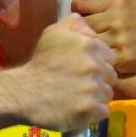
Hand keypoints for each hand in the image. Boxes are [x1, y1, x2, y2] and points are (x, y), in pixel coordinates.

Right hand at [18, 14, 117, 130]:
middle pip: (111, 76)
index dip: (99, 64)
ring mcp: (93, 89)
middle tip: (80, 84)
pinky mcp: (90, 110)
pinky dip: (93, 112)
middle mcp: (95, 66)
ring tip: (78, 97)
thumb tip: (89, 25)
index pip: (110, 58)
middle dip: (99, 80)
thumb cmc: (40, 62)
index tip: (85, 69)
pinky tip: (78, 108)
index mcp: (90, 46)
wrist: (24, 92)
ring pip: (107, 94)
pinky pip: (102, 112)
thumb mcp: (53, 33)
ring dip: (96, 97)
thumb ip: (74, 24)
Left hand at [73, 0, 135, 72]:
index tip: (85, 12)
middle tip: (85, 28)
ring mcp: (121, 39)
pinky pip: (99, 55)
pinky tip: (101, 53)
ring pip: (89, 39)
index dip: (81, 8)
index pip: (79, 3)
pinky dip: (98, 55)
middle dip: (83, 24)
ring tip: (94, 39)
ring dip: (89, 39)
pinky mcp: (123, 58)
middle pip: (82, 22)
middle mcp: (119, 18)